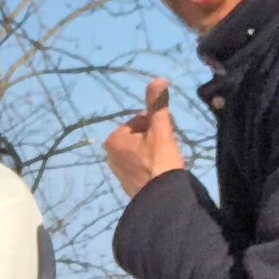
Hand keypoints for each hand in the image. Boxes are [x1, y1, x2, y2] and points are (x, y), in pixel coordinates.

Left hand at [103, 78, 185, 198]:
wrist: (162, 199)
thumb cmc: (160, 161)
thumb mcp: (160, 130)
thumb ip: (157, 105)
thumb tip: (158, 79)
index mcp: (114, 139)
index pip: (141, 119)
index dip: (158, 124)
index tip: (167, 134)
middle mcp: (111, 154)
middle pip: (141, 135)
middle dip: (156, 138)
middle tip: (168, 149)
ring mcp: (118, 171)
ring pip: (142, 150)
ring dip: (156, 151)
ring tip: (166, 160)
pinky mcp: (128, 184)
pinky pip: (143, 165)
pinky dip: (153, 164)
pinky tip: (162, 171)